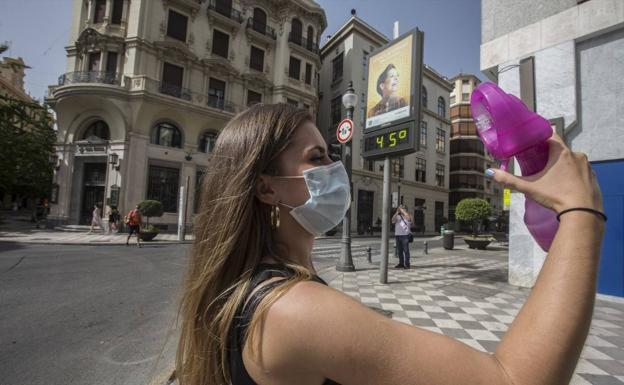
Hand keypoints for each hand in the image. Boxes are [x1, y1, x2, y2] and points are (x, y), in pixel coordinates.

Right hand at [486, 133, 602, 212]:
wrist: (582, 212)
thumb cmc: (555, 196)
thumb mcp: (529, 187)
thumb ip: (509, 180)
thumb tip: (490, 173)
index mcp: (561, 153)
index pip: (551, 135)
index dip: (541, 138)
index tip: (533, 143)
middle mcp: (577, 155)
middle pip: (560, 149)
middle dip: (550, 155)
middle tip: (538, 163)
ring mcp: (587, 166)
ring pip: (571, 160)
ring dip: (562, 165)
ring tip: (552, 177)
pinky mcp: (593, 178)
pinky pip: (581, 171)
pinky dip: (573, 175)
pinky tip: (566, 185)